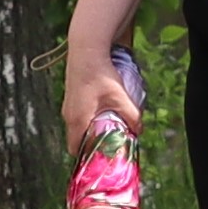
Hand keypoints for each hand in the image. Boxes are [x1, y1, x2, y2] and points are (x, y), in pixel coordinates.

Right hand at [63, 49, 142, 163]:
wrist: (87, 50)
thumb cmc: (101, 74)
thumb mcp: (120, 97)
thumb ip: (131, 116)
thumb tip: (139, 131)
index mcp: (78, 120)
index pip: (75, 149)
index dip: (87, 156)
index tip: (101, 158)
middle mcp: (68, 116)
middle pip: (76, 140)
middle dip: (90, 145)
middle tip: (107, 146)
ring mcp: (68, 106)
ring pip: (76, 127)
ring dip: (89, 131)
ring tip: (107, 130)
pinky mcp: (71, 97)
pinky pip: (77, 116)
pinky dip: (87, 119)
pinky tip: (101, 112)